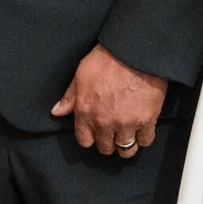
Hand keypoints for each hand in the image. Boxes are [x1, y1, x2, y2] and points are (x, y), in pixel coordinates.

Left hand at [51, 45, 167, 156]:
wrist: (134, 53)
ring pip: (126, 150)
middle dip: (108, 143)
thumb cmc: (106, 60)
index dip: (90, 138)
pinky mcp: (146, 121)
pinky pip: (145, 141)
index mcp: (86, 112)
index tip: (96, 133)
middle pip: (105, 148)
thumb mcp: (81, 74)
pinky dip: (144, 138)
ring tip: (129, 136)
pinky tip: (143, 130)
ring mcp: (126, 124)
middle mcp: (104, 122)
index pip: (84, 140)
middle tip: (113, 134)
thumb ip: (70, 96)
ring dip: (126, 145)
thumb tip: (57, 112)